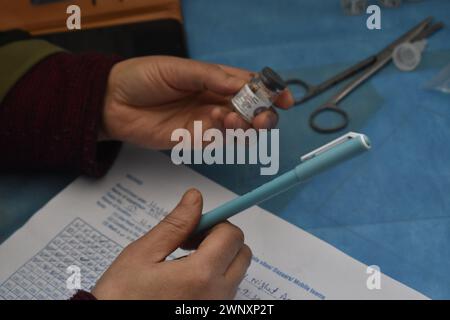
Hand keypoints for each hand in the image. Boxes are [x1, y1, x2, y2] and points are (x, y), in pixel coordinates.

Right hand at [91, 189, 251, 299]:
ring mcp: (216, 309)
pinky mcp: (212, 316)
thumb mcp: (142, 255)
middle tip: (190, 241)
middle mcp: (216, 295)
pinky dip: (214, 278)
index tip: (194, 225)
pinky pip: (225, 291)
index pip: (231, 235)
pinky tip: (186, 280)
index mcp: (200, 275)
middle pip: (241, 253)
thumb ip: (174, 225)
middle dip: (220, 239)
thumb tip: (195, 199)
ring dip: (218, 258)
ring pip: (235, 272)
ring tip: (183, 262)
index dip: (213, 223)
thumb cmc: (120, 298)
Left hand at [101, 56, 293, 148]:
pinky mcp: (194, 140)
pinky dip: (226, 135)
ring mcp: (206, 121)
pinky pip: (219, 141)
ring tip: (236, 119)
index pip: (250, 85)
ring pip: (239, 128)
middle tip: (261, 117)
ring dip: (246, 126)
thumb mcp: (179, 69)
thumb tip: (243, 84)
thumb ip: (211, 77)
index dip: (270, 91)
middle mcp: (214, 100)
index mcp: (214, 79)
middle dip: (263, 114)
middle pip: (250, 110)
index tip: (285, 99)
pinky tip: (220, 125)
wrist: (112, 102)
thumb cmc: (143, 77)